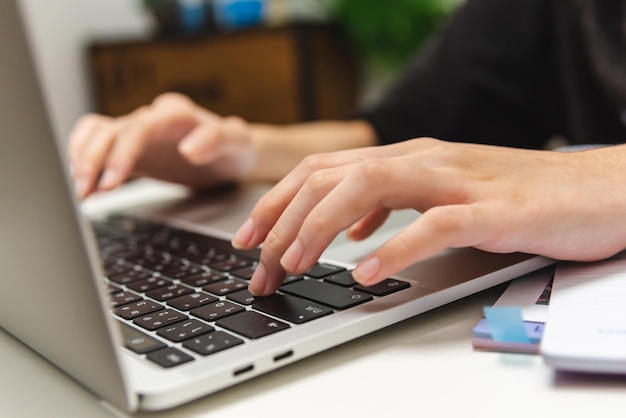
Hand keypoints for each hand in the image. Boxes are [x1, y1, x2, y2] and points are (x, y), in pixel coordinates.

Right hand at [68, 93, 254, 197]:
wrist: (233, 154)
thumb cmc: (236, 146)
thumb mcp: (237, 142)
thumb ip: (217, 138)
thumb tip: (189, 150)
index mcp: (174, 114)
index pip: (137, 129)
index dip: (120, 155)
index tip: (111, 182)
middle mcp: (151, 119)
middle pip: (109, 131)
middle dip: (93, 160)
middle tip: (85, 191)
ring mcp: (139, 134)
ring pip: (98, 135)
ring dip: (83, 159)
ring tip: (81, 191)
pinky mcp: (133, 151)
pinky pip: (100, 148)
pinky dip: (87, 162)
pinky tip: (87, 187)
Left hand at [232, 138, 625, 295]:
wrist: (596, 189)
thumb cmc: (517, 195)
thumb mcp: (442, 195)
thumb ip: (394, 205)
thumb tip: (350, 229)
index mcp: (409, 158)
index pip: (324, 170)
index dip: (278, 202)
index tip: (250, 239)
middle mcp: (425, 160)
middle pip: (333, 177)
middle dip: (284, 220)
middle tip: (260, 264)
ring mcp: (459, 181)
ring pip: (371, 188)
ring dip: (323, 227)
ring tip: (296, 264)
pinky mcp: (495, 210)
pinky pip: (434, 224)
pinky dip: (395, 247)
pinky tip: (365, 272)